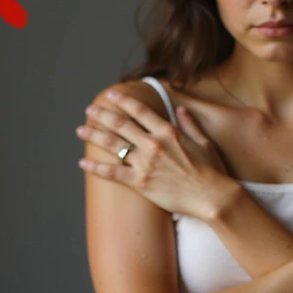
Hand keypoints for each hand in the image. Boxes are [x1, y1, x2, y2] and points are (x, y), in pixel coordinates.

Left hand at [76, 89, 233, 219]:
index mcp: (168, 132)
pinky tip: (83, 162)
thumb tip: (181, 110)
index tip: (112, 95)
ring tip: (81, 130)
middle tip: (90, 110)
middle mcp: (153, 144)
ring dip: (94, 135)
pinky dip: (96, 167)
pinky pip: (113, 173)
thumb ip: (190, 124)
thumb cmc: (212, 171)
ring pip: (113, 145)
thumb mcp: (204, 142)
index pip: (140, 111)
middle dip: (102, 115)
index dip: (124, 101)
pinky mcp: (140, 182)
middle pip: (121, 124)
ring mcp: (145, 163)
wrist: (212, 196)